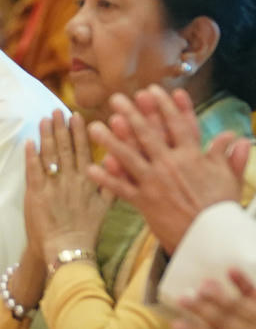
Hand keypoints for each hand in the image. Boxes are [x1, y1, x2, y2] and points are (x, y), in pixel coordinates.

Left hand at [25, 109, 111, 265]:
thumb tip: (118, 166)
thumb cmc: (86, 230)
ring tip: (44, 119)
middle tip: (57, 110)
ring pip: (50, 155)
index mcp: (89, 181)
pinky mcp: (37, 194)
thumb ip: (111, 185)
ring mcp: (54, 185)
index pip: (84, 151)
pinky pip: (33, 170)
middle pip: (66, 148)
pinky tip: (29, 141)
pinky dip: (30, 155)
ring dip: (46, 135)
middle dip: (61, 127)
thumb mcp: (105, 207)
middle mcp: (72, 180)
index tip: (77, 115)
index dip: (80, 132)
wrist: (67, 249)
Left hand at [88, 86, 248, 254]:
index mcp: (193, 157)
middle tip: (117, 99)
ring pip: (130, 157)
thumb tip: (237, 137)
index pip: (179, 125)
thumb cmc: (221, 208)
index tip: (153, 89)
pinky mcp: (145, 201)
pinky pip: (121, 188)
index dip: (166, 106)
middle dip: (132, 114)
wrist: (212, 239)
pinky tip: (91, 168)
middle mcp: (171, 165)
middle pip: (149, 135)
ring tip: (95, 127)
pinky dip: (106, 179)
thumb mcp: (229, 179)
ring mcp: (156, 183)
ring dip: (111, 141)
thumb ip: (229, 156)